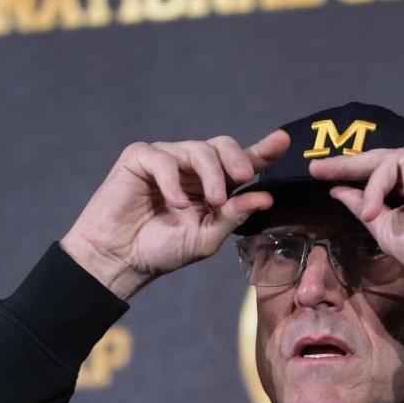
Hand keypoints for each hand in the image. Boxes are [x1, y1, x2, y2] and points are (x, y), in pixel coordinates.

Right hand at [60, 131, 289, 299]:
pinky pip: (163, 159)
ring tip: (212, 201)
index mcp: (214, 185)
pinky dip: (173, 180)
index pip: (243, 162)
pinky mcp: (139, 158)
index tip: (283, 141)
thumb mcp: (207, 236)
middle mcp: (192, 168)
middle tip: (242, 178)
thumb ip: (234, 215)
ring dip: (210, 174)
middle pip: (222, 146)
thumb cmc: (162, 249)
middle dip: (237, 159)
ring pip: (198, 149)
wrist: (120, 260)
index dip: (264, 150)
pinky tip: (175, 203)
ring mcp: (166, 160)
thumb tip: (265, 197)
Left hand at [308, 132, 403, 283]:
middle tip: (318, 169)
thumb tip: (337, 190)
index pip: (379, 170)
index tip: (318, 172)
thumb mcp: (386, 228)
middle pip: (381, 157)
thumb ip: (364, 204)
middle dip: (348, 165)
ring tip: (375, 212)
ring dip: (377, 187)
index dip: (348, 170)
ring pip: (392, 159)